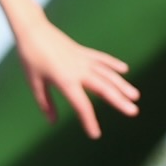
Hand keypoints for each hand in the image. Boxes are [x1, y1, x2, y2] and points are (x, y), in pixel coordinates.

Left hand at [13, 14, 140, 139]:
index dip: (89, 121)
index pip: (81, 105)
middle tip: (133, 111)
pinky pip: (101, 59)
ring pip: (107, 74)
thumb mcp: (35, 83)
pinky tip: (125, 70)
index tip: (95, 135)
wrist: (33, 30)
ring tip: (135, 96)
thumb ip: (45, 103)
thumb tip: (53, 122)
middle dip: (119, 101)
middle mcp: (79, 70)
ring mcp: (83, 60)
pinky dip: (113, 64)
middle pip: (103, 88)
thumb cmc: (30, 58)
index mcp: (65, 81)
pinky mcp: (83, 51)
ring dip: (122, 85)